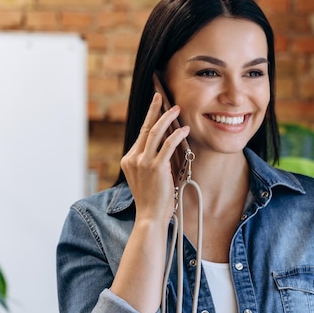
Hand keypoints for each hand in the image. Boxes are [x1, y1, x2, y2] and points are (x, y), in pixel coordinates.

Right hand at [120, 93, 189, 222]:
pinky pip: (167, 146)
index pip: (140, 133)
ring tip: (177, 109)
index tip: (155, 105)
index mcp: (129, 160)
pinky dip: (176, 135)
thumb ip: (151, 161)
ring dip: (167, 119)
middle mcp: (133, 158)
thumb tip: (165, 144)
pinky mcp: (155, 168)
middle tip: (161, 96)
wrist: (150, 216)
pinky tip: (185, 129)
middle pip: (145, 128)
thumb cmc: (153, 199)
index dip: (149, 118)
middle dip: (154, 110)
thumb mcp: (147, 177)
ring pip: (155, 133)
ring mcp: (143, 163)